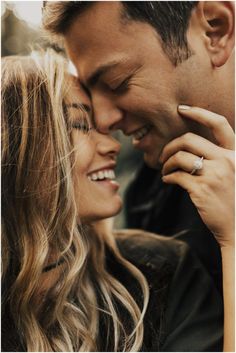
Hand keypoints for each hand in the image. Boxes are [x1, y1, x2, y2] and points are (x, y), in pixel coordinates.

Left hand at [160, 105, 234, 248]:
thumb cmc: (233, 201)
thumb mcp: (233, 174)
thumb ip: (219, 158)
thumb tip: (191, 149)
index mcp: (235, 154)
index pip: (219, 124)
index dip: (199, 113)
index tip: (181, 109)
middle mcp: (227, 161)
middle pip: (189, 139)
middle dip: (170, 145)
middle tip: (163, 156)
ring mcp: (215, 175)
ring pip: (179, 157)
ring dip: (166, 163)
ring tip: (165, 170)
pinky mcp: (202, 190)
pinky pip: (176, 176)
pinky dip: (167, 176)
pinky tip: (167, 180)